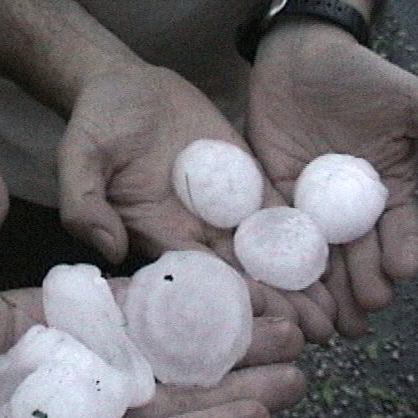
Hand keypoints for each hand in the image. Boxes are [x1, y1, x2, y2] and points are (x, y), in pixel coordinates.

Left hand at [0, 168, 305, 417]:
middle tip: (295, 338)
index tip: (246, 292)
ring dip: (235, 396)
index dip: (192, 304)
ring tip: (294, 378)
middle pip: (168, 366)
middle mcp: (74, 380)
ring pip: (171, 414)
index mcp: (49, 330)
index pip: (137, 315)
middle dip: (234, 353)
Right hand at [57, 64, 335, 342]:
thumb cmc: (98, 121)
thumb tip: (111, 250)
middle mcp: (194, 228)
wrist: (128, 86)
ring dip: (299, 277)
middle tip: (320, 331)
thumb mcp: (79, 155)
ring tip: (337, 306)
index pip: (197, 275)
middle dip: (278, 301)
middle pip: (240, 271)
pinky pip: (276, 207)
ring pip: (265, 248)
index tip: (264, 321)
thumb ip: (86, 201)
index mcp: (158, 232)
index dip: (230, 298)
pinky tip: (335, 252)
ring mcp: (223, 205)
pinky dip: (303, 230)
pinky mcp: (245, 178)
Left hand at [246, 19, 417, 336]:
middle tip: (362, 315)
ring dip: (323, 287)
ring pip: (318, 251)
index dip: (401, 250)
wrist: (301, 57)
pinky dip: (279, 256)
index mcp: (386, 189)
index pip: (398, 228)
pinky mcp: (272, 195)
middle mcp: (348, 205)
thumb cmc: (360, 76)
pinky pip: (276, 228)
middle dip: (361, 284)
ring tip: (327, 320)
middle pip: (358, 252)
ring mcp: (309, 203)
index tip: (399, 273)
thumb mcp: (412, 105)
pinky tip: (282, 282)